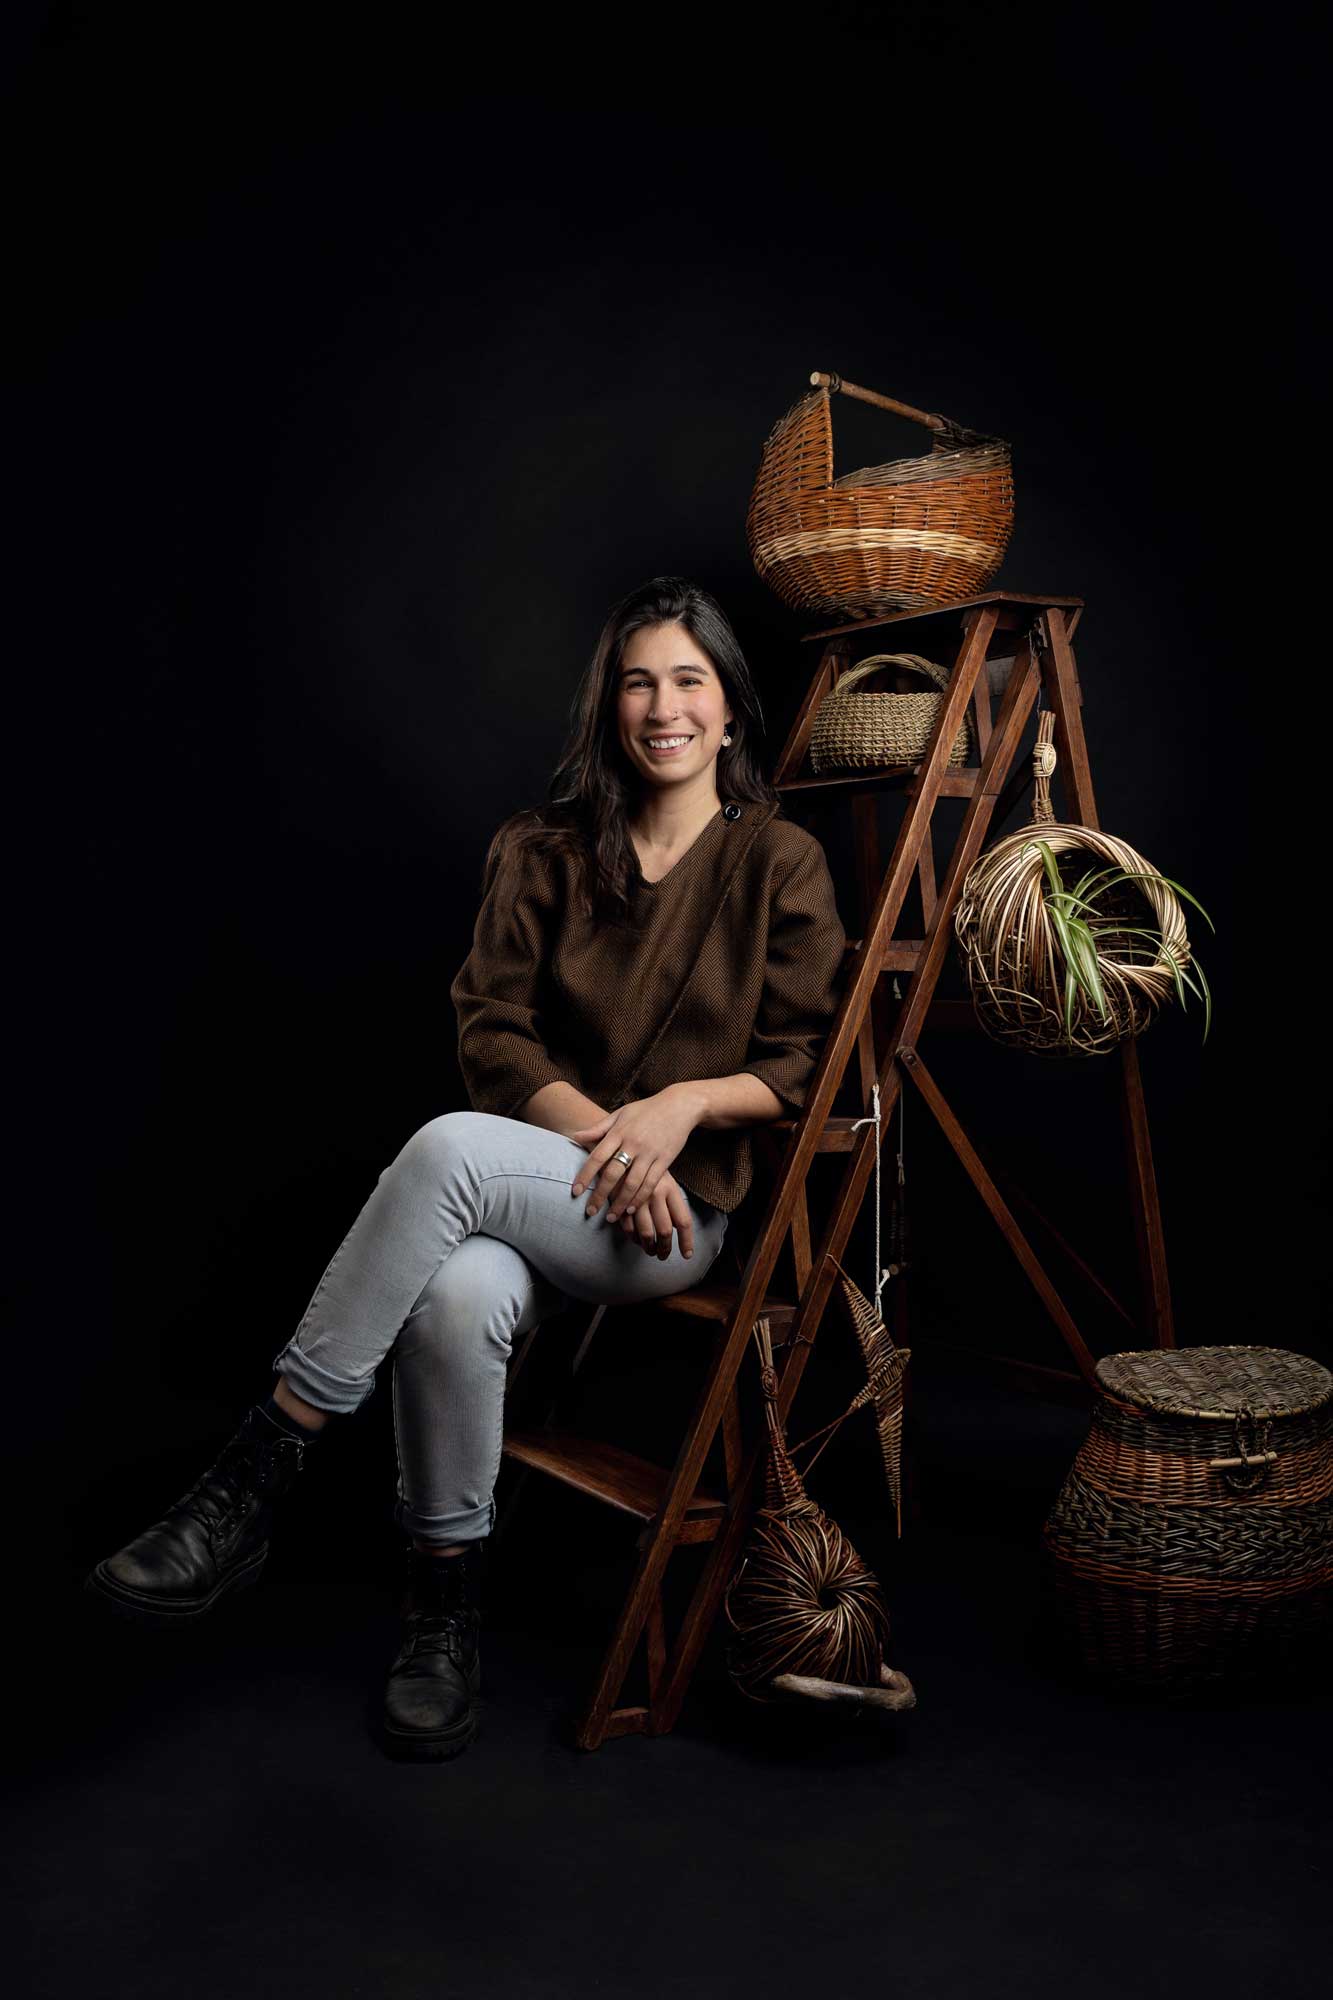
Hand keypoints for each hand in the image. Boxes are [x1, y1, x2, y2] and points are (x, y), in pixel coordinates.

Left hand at [567, 1086, 700, 1228]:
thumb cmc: (646, 1109)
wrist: (680, 1106)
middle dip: (600, 1195)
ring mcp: (650, 1153)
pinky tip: (631, 1208)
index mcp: (619, 1132)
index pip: (597, 1156)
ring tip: (611, 1217)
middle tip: (590, 1212)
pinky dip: (640, 1198)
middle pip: (613, 1174)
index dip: (585, 1175)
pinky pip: (650, 1183)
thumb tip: (575, 1136)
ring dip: (620, 1203)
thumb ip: (599, 1128)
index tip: (575, 1191)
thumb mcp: (621, 1114)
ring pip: (632, 1183)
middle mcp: (633, 1143)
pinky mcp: (665, 1160)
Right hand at [615, 1169, 695, 1259]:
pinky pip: (628, 1228)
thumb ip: (672, 1201)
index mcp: (670, 1188)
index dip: (686, 1241)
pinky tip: (636, 1240)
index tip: (687, 1255)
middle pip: (665, 1230)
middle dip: (665, 1248)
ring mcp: (637, 1198)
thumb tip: (678, 1228)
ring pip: (646, 1233)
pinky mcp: (620, 1201)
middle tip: (663, 1255)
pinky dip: (633, 1238)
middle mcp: (655, 1193)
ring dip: (649, 1247)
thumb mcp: (664, 1178)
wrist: (619, 1149)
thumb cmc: (646, 1166)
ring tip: (650, 1252)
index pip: (683, 1221)